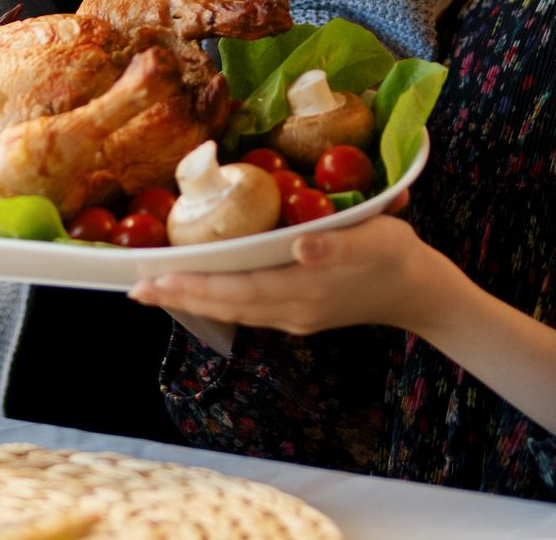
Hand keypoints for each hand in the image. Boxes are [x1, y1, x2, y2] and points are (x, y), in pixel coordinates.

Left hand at [128, 216, 447, 334]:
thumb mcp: (374, 239)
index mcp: (302, 288)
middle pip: (224, 305)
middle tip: (136, 287)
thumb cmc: (395, 254)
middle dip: (179, 296)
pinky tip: (203, 289)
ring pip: (232, 310)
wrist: (419, 291)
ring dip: (193, 300)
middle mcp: (290, 309)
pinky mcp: (299, 313)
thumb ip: (335, 245)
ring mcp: (293, 316)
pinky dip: (217, 299)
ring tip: (156, 290)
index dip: (192, 285)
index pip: (234, 289)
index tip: (153, 280)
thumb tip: (299, 246)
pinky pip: (247, 308)